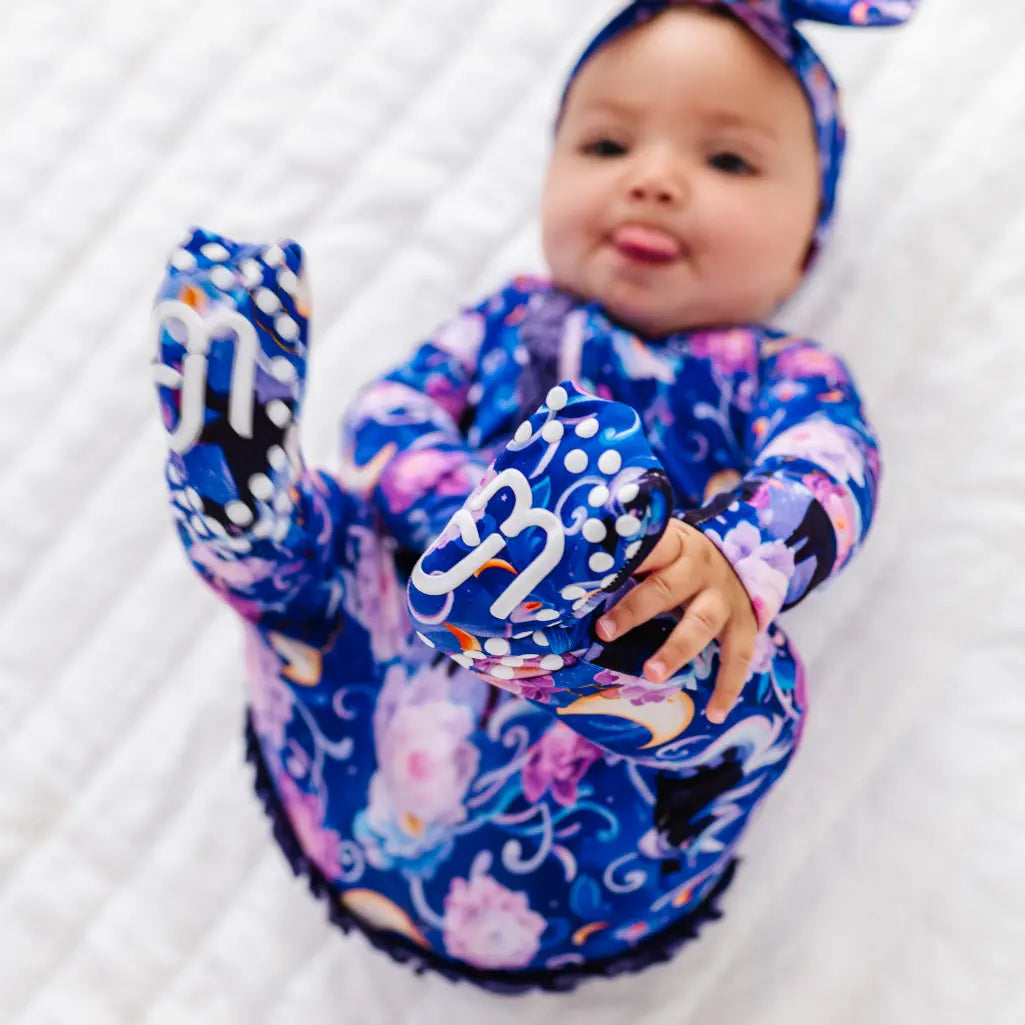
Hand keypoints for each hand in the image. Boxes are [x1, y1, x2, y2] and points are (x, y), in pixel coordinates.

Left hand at [595, 519, 757, 723]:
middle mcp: (700, 568)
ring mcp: (724, 597)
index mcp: (673, 545)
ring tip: (652, 674)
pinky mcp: (745, 624)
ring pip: (701, 623)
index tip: (588, 587)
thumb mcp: (658, 548)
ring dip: (676, 650)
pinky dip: (728, 686)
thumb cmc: (678, 559)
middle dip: (635, 611)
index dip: (618, 567)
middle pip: (665, 588)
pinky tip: (714, 714)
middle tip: (605, 633)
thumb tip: (568, 584)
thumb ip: (627, 561)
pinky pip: (738, 657)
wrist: (741, 559)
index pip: (645, 549)